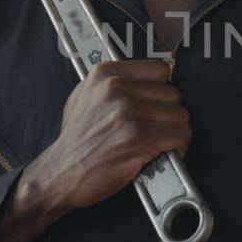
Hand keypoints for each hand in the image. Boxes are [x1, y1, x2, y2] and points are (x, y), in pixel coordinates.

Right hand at [27, 59, 191, 212]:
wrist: (60, 172)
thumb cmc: (75, 140)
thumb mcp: (84, 96)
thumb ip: (113, 83)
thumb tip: (145, 80)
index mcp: (106, 74)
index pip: (159, 69)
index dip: (161, 90)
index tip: (156, 103)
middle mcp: (117, 89)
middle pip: (173, 94)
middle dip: (168, 114)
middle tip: (156, 128)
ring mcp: (128, 113)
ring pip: (180, 115)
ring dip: (175, 131)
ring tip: (160, 141)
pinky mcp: (139, 138)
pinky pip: (181, 135)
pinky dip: (178, 147)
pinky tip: (164, 152)